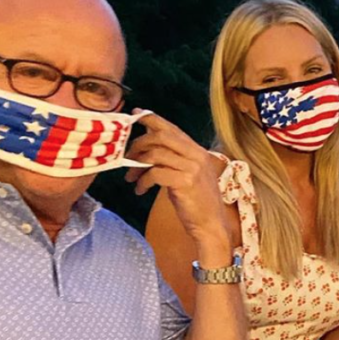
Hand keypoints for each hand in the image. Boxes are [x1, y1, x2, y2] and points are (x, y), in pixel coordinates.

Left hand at [124, 112, 228, 251]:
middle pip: (161, 137)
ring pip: (155, 155)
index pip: (172, 128)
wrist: (210, 224)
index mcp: (198, 151)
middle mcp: (197, 156)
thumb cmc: (197, 201)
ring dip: (137, 166)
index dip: (151, 119)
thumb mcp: (188, 174)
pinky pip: (154, 173)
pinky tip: (140, 190)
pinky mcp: (185, 182)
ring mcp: (192, 168)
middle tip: (128, 157)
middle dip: (139, 144)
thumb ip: (174, 158)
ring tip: (131, 177)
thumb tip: (148, 146)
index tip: (135, 115)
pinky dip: (142, 181)